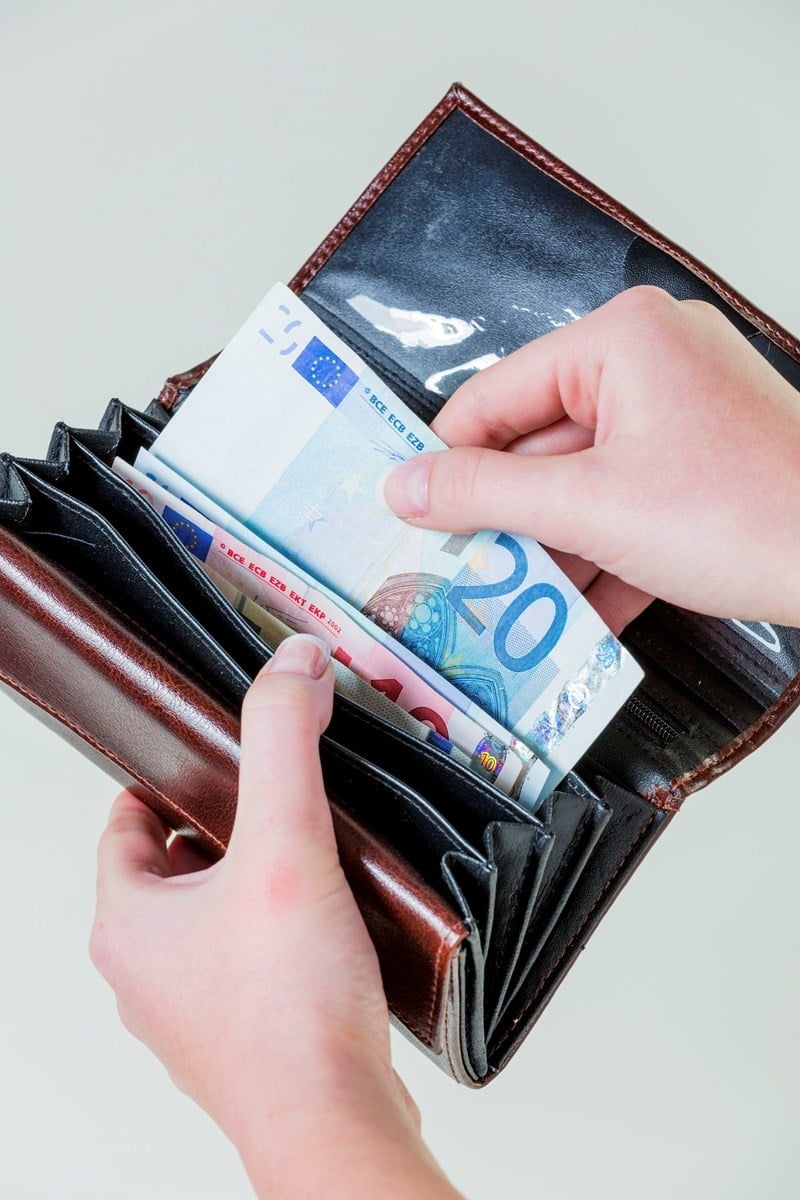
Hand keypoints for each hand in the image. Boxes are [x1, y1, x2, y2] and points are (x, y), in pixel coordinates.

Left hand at [90, 634, 460, 1199]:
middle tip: (277, 801)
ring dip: (256, 884)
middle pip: (174, 868)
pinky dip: (280, 936)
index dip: (169, 783)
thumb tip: (294, 665)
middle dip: (224, 830)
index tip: (213, 760)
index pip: (127, 825)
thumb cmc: (288, 1008)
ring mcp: (193, 1011)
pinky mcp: (243, 1037)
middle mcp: (149, 972)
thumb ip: (284, 740)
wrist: (333, 1119)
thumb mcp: (283, 842)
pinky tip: (328, 923)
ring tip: (310, 855)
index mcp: (130, 922)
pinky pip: (250, 965)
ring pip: (214, 919)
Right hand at [384, 286, 799, 628]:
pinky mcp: (703, 462)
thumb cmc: (754, 515)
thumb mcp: (591, 508)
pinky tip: (580, 612)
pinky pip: (628, 501)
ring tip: (512, 603)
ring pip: (583, 482)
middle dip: (507, 519)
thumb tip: (408, 486)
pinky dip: (603, 554)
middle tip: (457, 567)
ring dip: (552, 549)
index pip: (496, 394)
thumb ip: (486, 495)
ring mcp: (683, 412)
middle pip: (539, 444)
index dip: (448, 458)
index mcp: (622, 339)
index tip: (409, 508)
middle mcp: (652, 361)